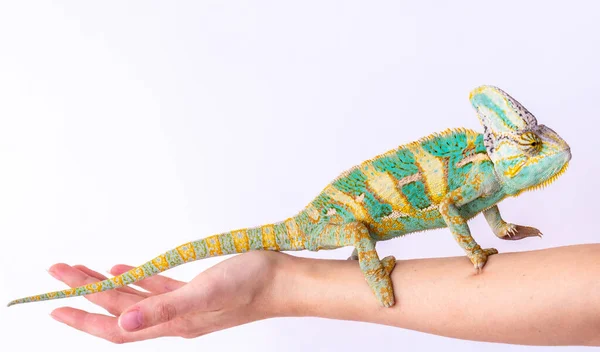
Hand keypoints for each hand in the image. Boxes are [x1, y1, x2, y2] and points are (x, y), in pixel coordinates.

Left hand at [49, 251, 284, 342]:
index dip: (83, 319)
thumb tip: (122, 322)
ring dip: (106, 286)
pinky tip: (124, 269)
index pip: (116, 327)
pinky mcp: (195, 291)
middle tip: (60, 273)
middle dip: (86, 294)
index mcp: (173, 322)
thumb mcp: (205, 294)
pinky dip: (136, 280)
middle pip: (119, 309)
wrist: (283, 281)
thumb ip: (163, 307)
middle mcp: (174, 317)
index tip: (54, 307)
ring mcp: (184, 305)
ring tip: (82, 270)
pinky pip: (156, 288)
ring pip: (135, 298)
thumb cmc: (251, 286)